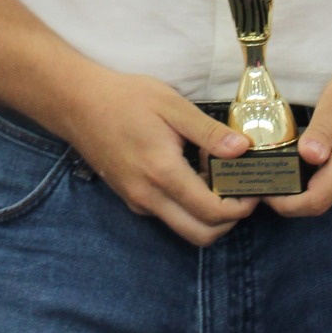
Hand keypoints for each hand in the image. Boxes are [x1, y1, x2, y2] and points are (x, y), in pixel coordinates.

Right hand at [63, 70, 259, 245]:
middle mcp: (149, 197)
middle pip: (201, 234)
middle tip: (240, 191)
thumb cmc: (125, 98)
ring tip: (214, 175)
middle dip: (229, 221)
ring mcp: (138, 201)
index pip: (212, 212)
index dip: (241, 207)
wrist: (78, 103)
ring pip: (184, 228)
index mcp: (163, 172)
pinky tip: (191, 172)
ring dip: (207, 214)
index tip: (253, 189)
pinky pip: (167, 215)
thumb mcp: (172, 105)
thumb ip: (208, 131)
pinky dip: (187, 205)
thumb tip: (242, 149)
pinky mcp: (131, 198)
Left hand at [265, 59, 331, 216]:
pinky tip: (315, 159)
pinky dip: (324, 181)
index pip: (316, 200)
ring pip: (331, 197)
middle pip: (320, 201)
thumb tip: (307, 157)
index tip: (264, 190)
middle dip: (291, 193)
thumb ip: (323, 128)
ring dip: (308, 186)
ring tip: (289, 161)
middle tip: (268, 170)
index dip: (285, 203)